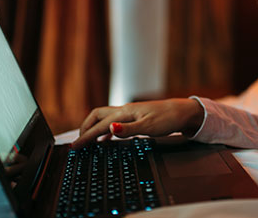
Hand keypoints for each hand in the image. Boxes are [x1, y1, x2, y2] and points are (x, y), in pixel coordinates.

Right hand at [71, 98, 204, 149]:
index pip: (99, 125)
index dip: (86, 136)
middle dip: (85, 128)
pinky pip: (113, 121)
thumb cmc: (167, 119)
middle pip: (96, 116)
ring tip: (88, 140)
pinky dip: (105, 129)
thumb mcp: (148, 127)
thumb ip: (128, 129)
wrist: (181, 112)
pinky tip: (106, 137)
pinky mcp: (134, 115)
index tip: (75, 146)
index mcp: (125, 112)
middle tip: (78, 142)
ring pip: (104, 117)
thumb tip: (110, 129)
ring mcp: (128, 112)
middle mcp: (124, 110)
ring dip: (94, 127)